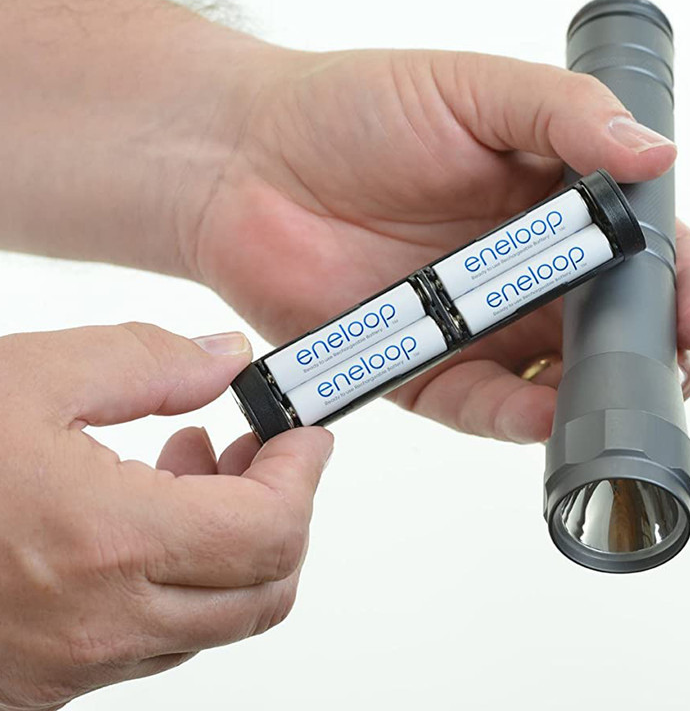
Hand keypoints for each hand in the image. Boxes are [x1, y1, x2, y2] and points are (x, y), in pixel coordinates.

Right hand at [0, 324, 331, 709]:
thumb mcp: (33, 376)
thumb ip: (150, 361)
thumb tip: (227, 359)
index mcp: (107, 543)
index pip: (272, 531)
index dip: (305, 475)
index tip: (308, 435)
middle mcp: (102, 623)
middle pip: (265, 590)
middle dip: (286, 512)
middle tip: (265, 452)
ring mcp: (76, 665)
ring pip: (218, 619)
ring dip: (236, 544)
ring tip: (200, 467)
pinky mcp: (49, 680)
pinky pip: (160, 637)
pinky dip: (185, 577)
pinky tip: (147, 514)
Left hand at [190, 49, 689, 440]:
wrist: (244, 162)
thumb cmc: (350, 111)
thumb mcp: (472, 89)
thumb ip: (565, 116)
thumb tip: (654, 153)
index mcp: (542, 202)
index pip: (635, 247)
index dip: (678, 277)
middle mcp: (514, 270)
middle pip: (604, 323)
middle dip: (649, 349)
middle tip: (676, 360)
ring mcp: (470, 322)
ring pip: (552, 374)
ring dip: (592, 391)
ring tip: (620, 394)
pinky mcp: (419, 366)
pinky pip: (479, 403)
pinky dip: (515, 413)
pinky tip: (545, 411)